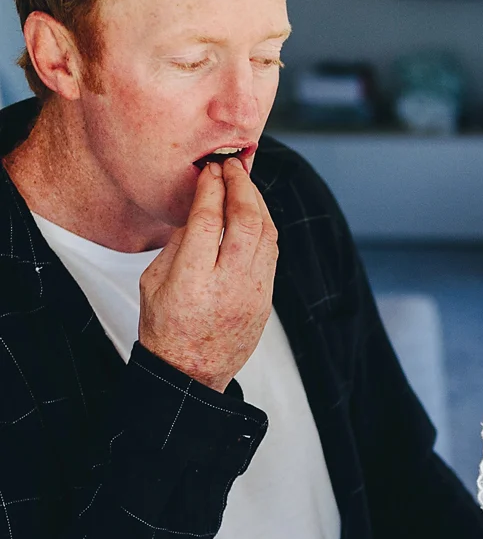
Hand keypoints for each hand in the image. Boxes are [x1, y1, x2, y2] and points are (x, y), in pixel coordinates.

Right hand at [138, 157, 277, 391]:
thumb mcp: (155, 281)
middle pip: (246, 222)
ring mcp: (253, 293)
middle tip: (233, 166)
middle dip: (242, 187)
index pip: (209, 220)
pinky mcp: (266, 300)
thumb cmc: (165, 325)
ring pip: (267, 236)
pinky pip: (271, 254)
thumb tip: (199, 206)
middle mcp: (228, 285)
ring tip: (245, 184)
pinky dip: (264, 227)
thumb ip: (179, 243)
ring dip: (258, 203)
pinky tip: (254, 214)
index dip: (212, 188)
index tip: (211, 169)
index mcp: (192, 280)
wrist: (192, 372)